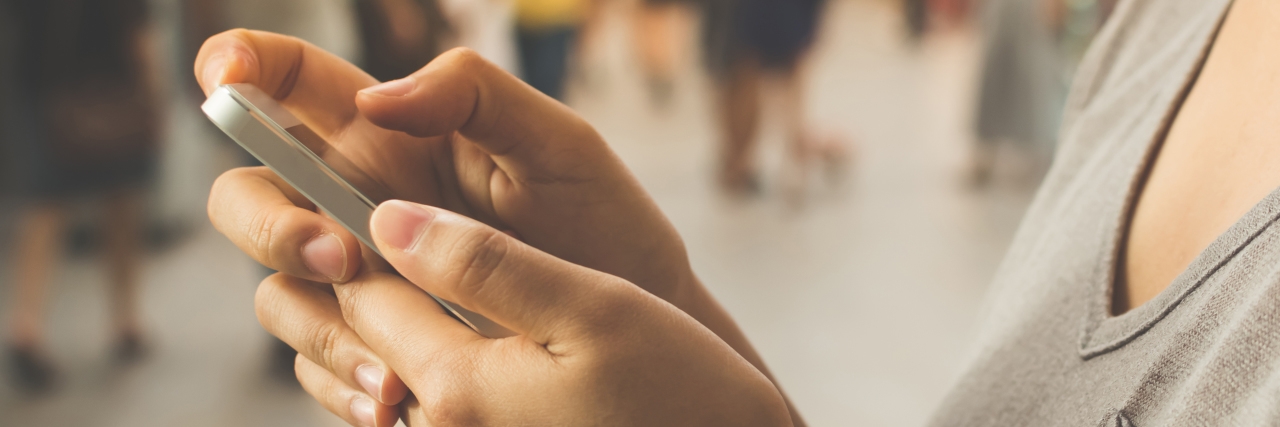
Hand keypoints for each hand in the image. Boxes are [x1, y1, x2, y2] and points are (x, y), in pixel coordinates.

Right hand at [198, 30, 804, 424]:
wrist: (642, 325)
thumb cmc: (604, 223)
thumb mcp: (558, 142)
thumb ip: (473, 93)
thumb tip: (379, 95)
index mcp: (393, 139)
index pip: (293, 87)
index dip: (242, 66)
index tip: (226, 73)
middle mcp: (361, 205)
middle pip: (252, 198)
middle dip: (270, 225)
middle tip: (345, 255)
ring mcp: (364, 281)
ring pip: (279, 294)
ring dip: (320, 325)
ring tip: (393, 361)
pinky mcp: (379, 347)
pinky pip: (320, 368)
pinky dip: (347, 384)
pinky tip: (397, 399)